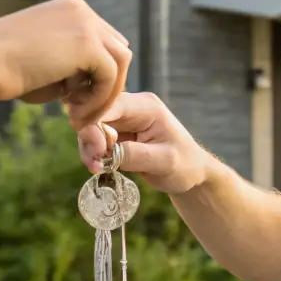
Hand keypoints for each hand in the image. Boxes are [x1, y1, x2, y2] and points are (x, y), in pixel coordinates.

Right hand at [0, 0, 130, 128]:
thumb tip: (93, 88)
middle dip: (104, 83)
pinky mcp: (88, 43)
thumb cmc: (0, 68)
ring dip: (104, 95)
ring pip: (120, 63)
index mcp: (69, 10)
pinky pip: (111, 77)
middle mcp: (81, 10)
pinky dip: (99, 101)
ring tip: (78, 117)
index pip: (102, 42)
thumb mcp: (43, 61)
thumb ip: (71, 67)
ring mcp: (87, 24)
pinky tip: (74, 115)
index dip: (93, 74)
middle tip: (77, 110)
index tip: (71, 100)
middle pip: (116, 49)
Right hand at [77, 91, 212, 194]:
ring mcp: (123, 120)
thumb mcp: (164, 162)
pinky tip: (100, 167)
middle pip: (95, 115)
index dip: (95, 125)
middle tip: (95, 165)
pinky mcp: (117, 134)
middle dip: (89, 140)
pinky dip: (93, 154)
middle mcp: (131, 108)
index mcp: (146, 106)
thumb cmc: (184, 165)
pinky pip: (95, 140)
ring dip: (89, 148)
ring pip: (91, 128)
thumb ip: (134, 155)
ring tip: (97, 169)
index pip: (110, 106)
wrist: (191, 174)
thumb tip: (104, 153)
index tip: (97, 152)